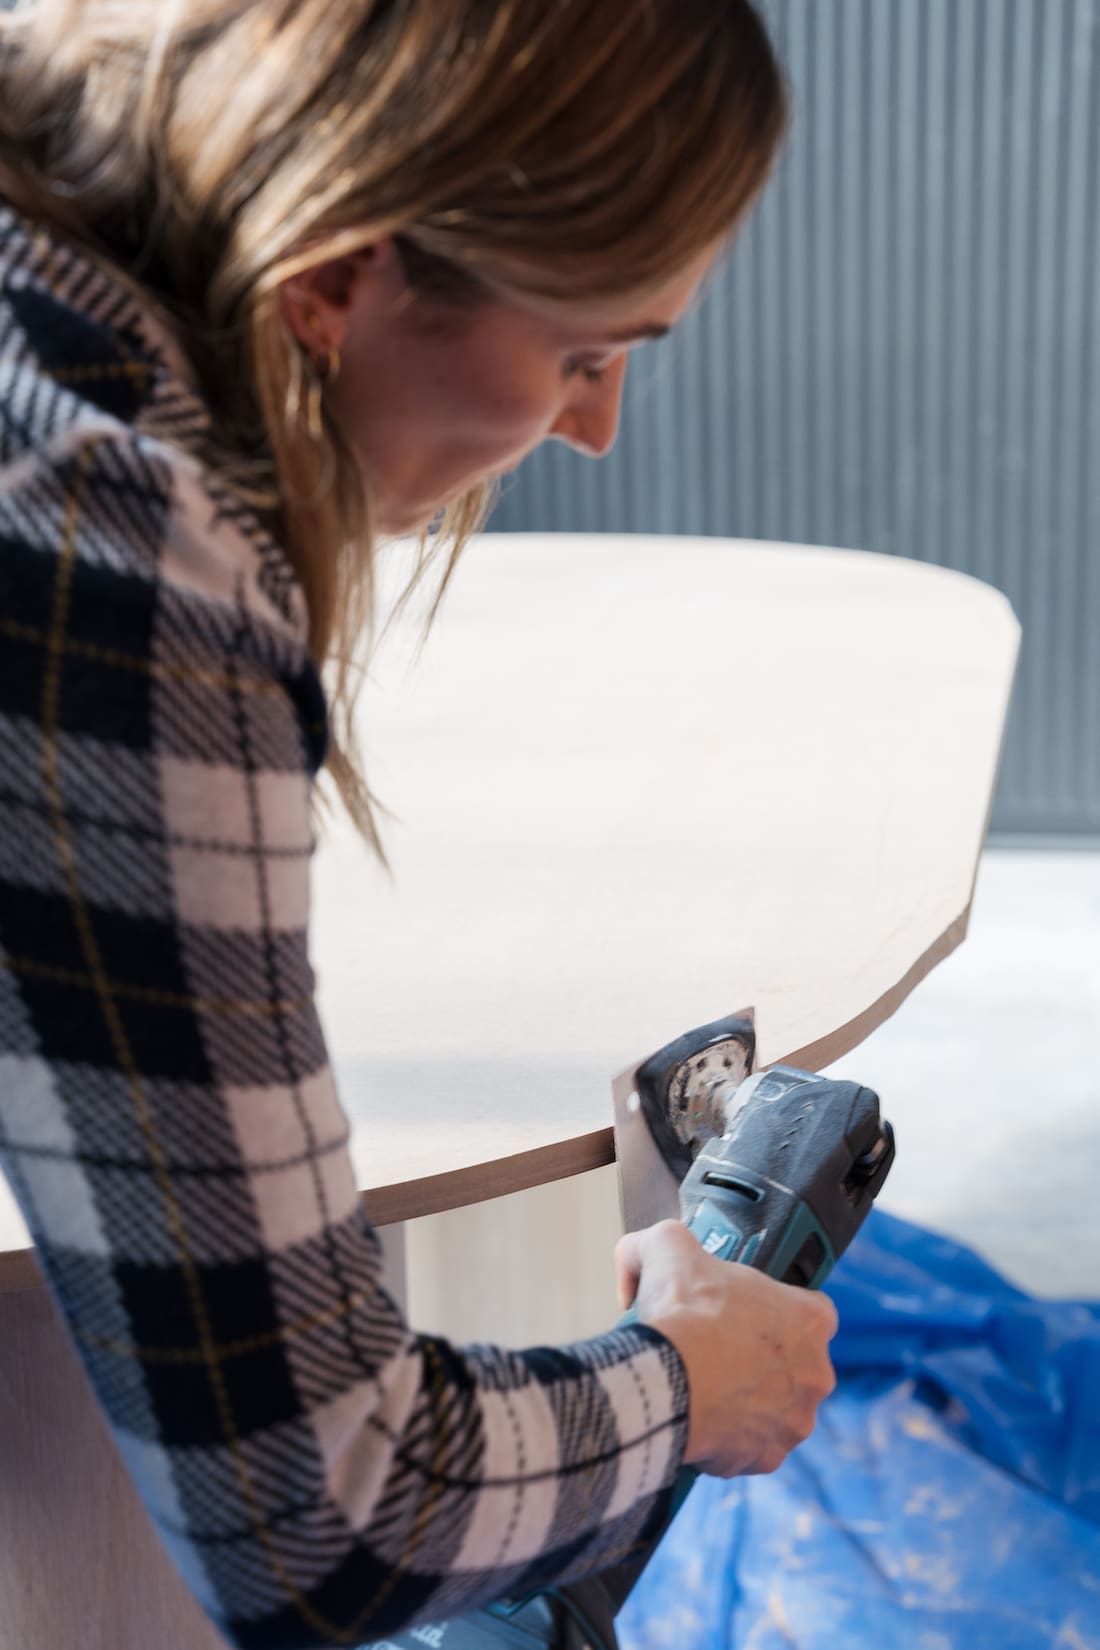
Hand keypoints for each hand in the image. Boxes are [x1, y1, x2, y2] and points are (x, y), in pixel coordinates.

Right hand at [615, 1220, 837, 1476]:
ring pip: (774, 1408)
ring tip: (706, 1387)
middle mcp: (817, 1373)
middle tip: (718, 1350)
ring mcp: (796, 1420)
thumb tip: (639, 1257)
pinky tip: (703, 1418)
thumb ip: (665, 1239)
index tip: (742, 1314)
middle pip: (793, 1364)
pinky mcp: (770, 1457)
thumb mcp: (669, 1246)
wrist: (667, 1380)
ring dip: (747, 1400)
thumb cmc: (683, 1313)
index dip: (774, 1310)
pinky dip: (731, 1437)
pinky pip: (753, 1445)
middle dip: (760, 1360)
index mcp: (812, 1319)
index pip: (809, 1310)